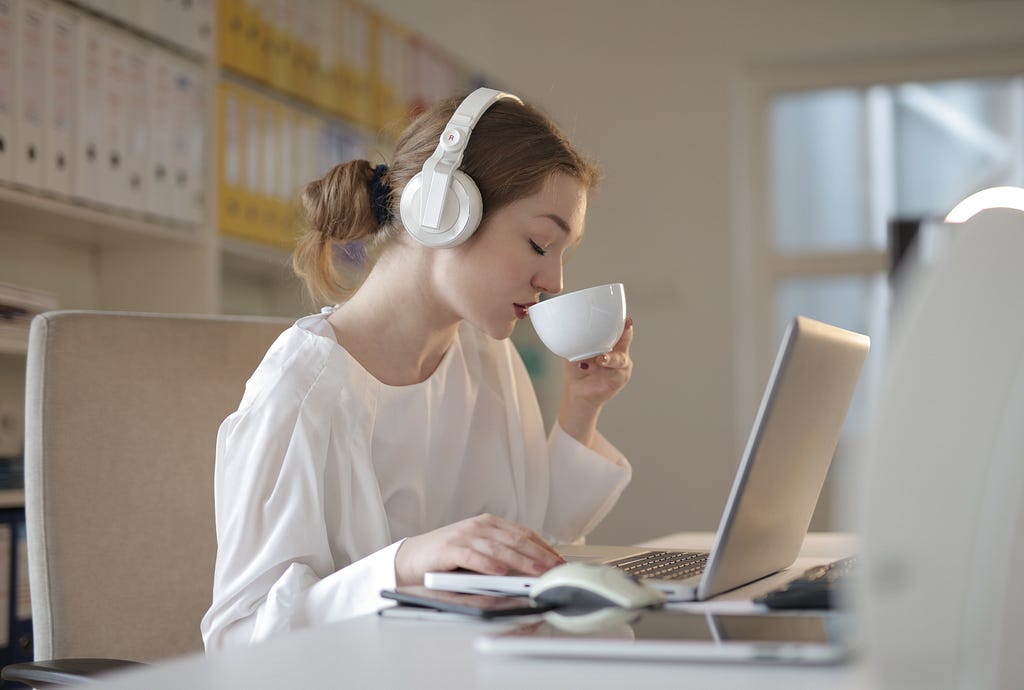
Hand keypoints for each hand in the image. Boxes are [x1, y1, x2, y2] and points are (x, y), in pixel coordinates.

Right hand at [394, 514, 564, 585]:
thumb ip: (501, 553)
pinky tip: (501, 573)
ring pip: (499, 548)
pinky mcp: (449, 549)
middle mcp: (479, 526)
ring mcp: (464, 536)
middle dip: (540, 555)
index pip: (524, 533)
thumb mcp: (479, 550)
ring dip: (521, 561)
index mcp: (489, 523)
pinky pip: (473, 556)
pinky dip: (488, 564)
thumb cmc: (447, 556)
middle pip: (516, 540)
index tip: (559, 560)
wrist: (411, 557)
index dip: (544, 546)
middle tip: (556, 568)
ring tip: (537, 571)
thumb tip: (533, 566)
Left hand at [558, 317, 633, 445]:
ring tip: (600, 359)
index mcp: (609, 342)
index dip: (624, 323)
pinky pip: (617, 371)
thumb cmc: (576, 368)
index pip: (619, 329)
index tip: (627, 319)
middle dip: (625, 333)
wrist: (576, 390)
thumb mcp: (575, 349)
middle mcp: (618, 351)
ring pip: (621, 357)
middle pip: (626, 339)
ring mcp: (621, 364)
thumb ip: (578, 339)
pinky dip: (607, 368)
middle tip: (625, 326)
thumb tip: (572, 326)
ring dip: (610, 357)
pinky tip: (596, 365)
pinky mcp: (621, 377)